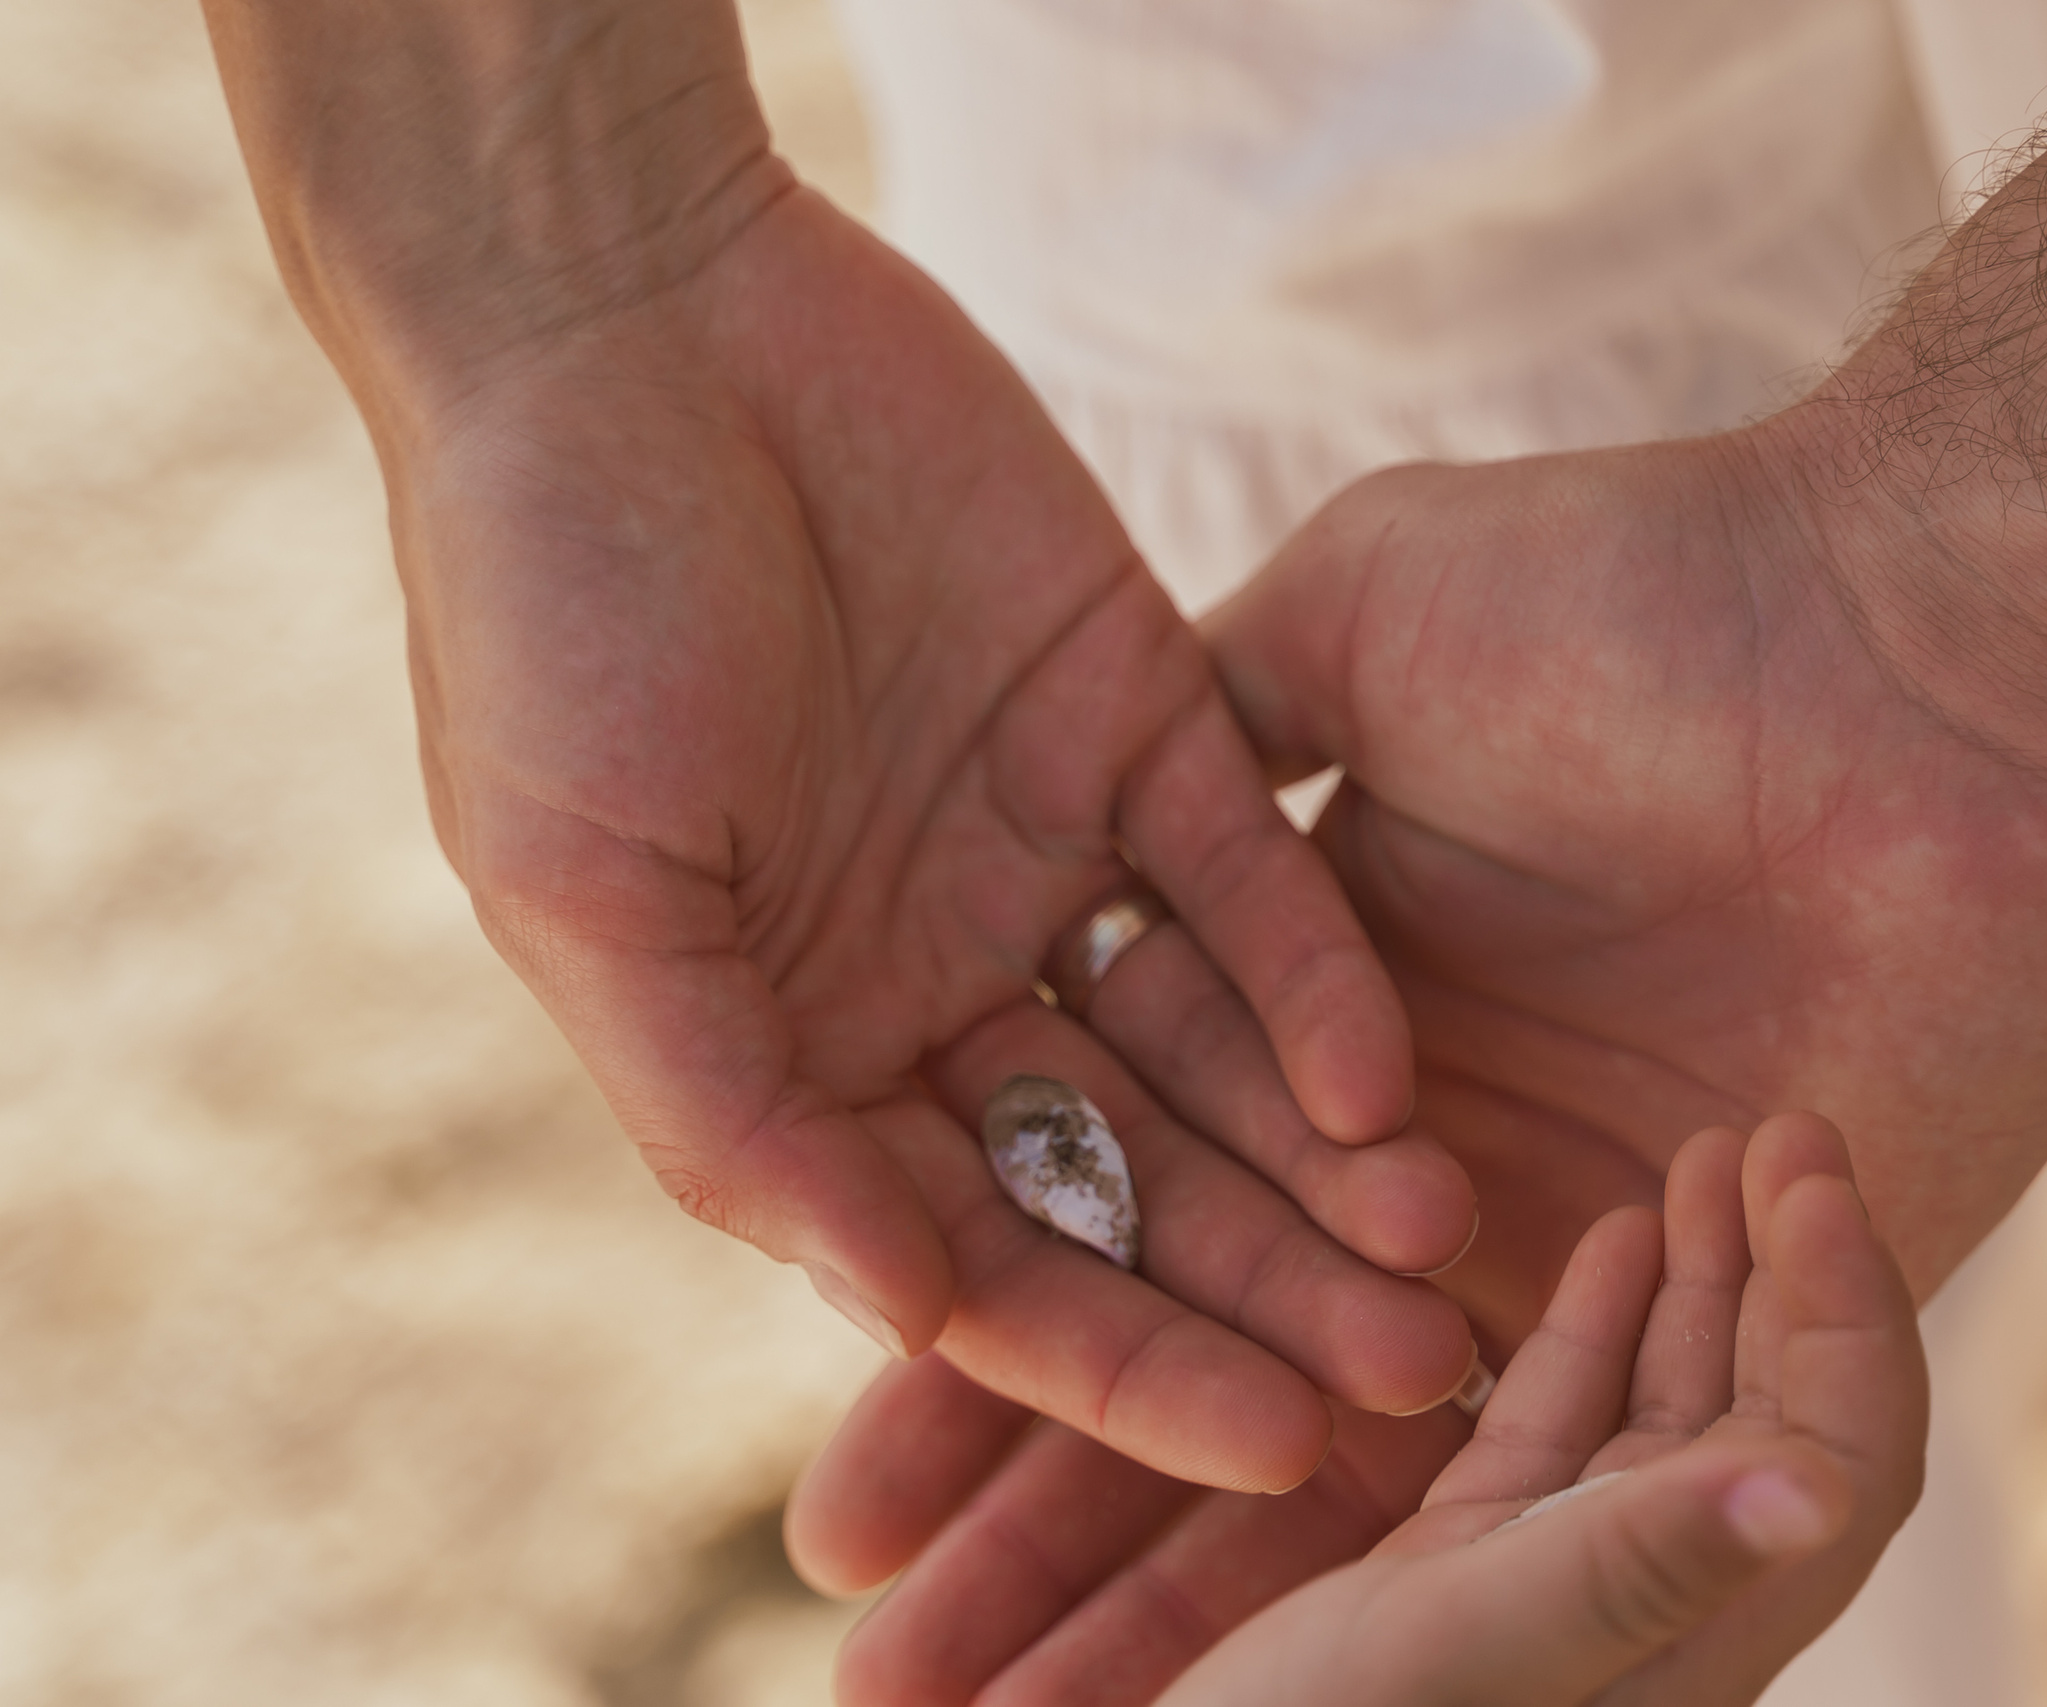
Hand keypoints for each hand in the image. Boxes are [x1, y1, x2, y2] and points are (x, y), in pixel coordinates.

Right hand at [203, 0, 1478, 1487]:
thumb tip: (901, 1308)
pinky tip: (1382, 1076)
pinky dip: (1316, 969)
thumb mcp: (592, 896)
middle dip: (1258, 1284)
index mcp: (800, 1045)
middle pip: (1128, 1171)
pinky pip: (1253, 868)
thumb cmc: (549, 612)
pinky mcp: (1145, 715)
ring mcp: (1051, 851)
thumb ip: (734, 1112)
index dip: (1110, 1358)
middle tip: (1409, 1382)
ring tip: (1440, 1255)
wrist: (629, 319)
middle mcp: (941, 975)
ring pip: (1211, 1045)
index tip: (1254, 1444)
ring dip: (1320, 1157)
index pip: (979, 1246)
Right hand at [792, 413, 2046, 1701]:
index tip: (840, 1471)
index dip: (979, 1331)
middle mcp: (1421, 1139)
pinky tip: (1224, 1677)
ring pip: (1330, 1444)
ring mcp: (1563, 1234)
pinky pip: (1536, 1475)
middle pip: (1195, 1349)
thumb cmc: (1650, 601)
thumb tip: (1054, 788)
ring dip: (1161, 1580)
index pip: (1116, 1197)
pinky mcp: (1711, 1309)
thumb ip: (1206, 709)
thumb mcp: (1364, 607)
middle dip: (1034, 1502)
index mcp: (1329, 997)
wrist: (1948, 663)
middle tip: (879, 1657)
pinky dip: (1385, 1575)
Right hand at [1158, 1115, 1924, 1706]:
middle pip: (1777, 1414)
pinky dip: (1598, 1327)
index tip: (1806, 1169)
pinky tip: (1610, 1239)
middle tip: (1782, 1127)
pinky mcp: (1469, 1577)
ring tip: (1708, 1156)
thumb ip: (1635, 1570)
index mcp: (1692, 1633)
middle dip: (1794, 1264)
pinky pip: (1567, 1428)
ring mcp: (1558, 1590)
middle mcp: (1651, 1613)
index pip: (1840, 1450)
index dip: (1850, 1305)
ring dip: (1705, 1279)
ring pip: (1674, 1412)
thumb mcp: (1473, 1651)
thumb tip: (1823, 1493)